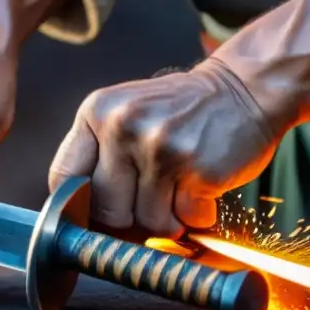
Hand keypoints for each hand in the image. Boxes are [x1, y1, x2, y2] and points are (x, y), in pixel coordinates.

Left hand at [47, 57, 285, 233]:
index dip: (79, 207)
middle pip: (106, 210)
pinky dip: (197, 215)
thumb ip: (101, 155)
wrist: (246, 87)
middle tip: (151, 201)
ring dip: (168, 218)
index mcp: (97, 112)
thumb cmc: (182, 110)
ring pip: (149, 221)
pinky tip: (203, 188)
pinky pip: (187, 219)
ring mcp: (161, 149)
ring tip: (181, 188)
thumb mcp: (127, 113)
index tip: (95, 215)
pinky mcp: (198, 171)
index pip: (64, 177)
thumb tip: (85, 222)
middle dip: (129, 218)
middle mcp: (123, 128)